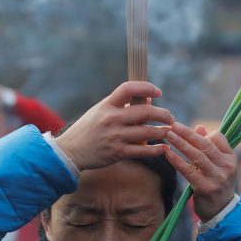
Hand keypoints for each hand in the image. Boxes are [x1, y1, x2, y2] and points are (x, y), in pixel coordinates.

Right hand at [55, 82, 173, 170]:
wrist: (71, 151)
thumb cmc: (88, 128)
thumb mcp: (101, 111)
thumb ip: (122, 104)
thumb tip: (149, 98)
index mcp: (107, 105)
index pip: (128, 88)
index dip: (146, 87)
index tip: (158, 92)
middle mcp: (111, 119)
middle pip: (145, 112)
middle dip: (162, 114)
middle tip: (170, 117)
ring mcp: (115, 136)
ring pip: (147, 132)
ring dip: (162, 131)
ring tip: (168, 130)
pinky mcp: (118, 153)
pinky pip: (143, 151)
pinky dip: (156, 149)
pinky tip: (163, 148)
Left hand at [165, 123, 236, 221]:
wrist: (221, 211)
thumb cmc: (217, 182)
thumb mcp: (218, 164)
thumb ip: (209, 145)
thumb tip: (198, 127)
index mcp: (231, 158)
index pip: (218, 137)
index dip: (200, 132)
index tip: (182, 128)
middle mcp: (227, 167)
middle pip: (205, 145)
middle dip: (187, 134)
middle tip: (173, 125)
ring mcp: (217, 178)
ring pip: (196, 156)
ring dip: (181, 143)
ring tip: (168, 135)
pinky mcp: (206, 189)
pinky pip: (188, 171)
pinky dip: (177, 160)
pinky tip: (167, 153)